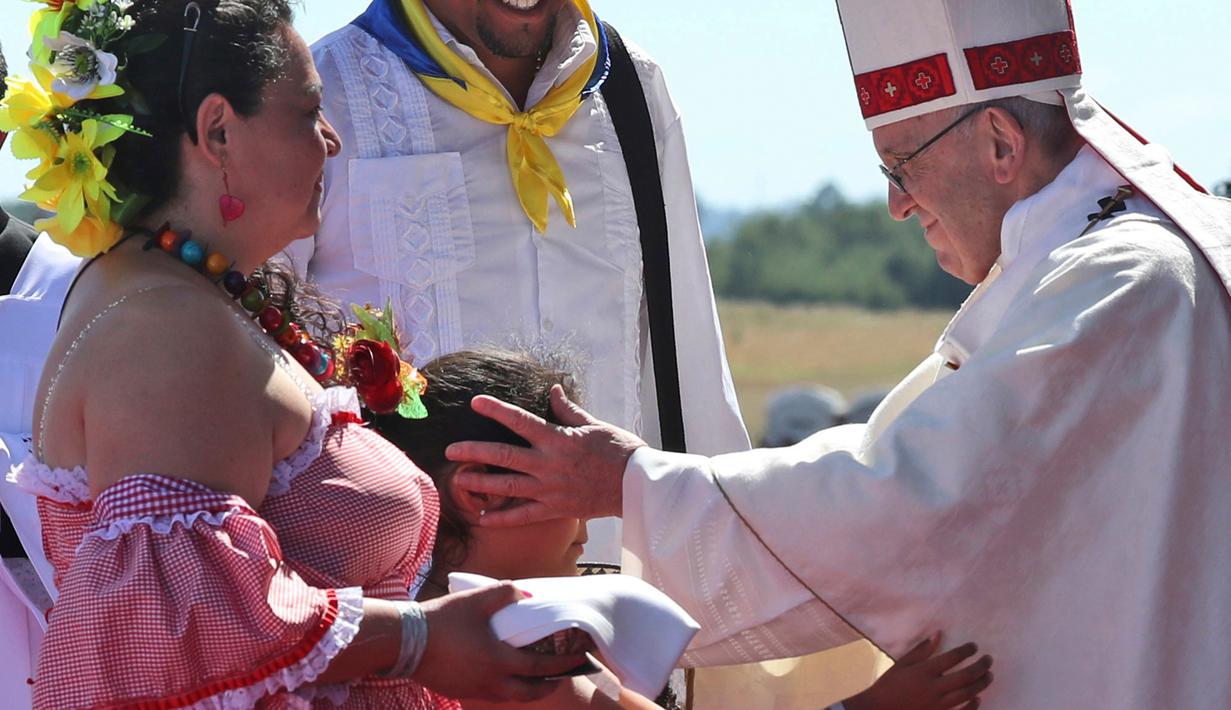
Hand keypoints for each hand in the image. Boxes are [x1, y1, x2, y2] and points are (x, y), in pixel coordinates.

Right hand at [414, 582, 589, 701]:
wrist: (406, 641)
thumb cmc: (443, 619)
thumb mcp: (476, 599)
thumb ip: (506, 593)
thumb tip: (528, 595)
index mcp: (499, 660)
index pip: (541, 668)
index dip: (562, 664)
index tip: (579, 658)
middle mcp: (492, 682)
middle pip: (531, 693)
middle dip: (550, 686)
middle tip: (563, 675)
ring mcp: (476, 690)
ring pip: (512, 698)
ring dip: (529, 690)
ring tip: (538, 679)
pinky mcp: (462, 692)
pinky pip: (493, 696)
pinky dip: (508, 690)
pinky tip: (507, 677)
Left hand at [445, 385, 646, 524]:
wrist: (637, 485)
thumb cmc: (619, 450)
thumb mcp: (594, 424)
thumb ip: (568, 410)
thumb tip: (554, 390)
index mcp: (557, 439)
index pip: (520, 421)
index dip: (496, 410)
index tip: (476, 402)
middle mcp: (548, 464)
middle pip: (503, 456)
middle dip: (474, 452)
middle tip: (452, 450)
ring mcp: (549, 489)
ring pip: (507, 486)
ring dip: (480, 483)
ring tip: (459, 479)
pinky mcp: (555, 510)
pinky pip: (523, 516)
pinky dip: (501, 518)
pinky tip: (483, 518)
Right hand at [844, 633, 992, 709]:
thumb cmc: (888, 686)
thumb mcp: (901, 664)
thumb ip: (921, 650)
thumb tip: (938, 634)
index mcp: (924, 672)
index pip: (952, 657)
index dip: (967, 651)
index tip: (975, 647)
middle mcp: (934, 688)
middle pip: (966, 676)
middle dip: (981, 666)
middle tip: (989, 660)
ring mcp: (938, 705)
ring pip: (967, 694)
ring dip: (981, 684)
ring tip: (988, 676)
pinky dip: (972, 706)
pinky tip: (978, 699)